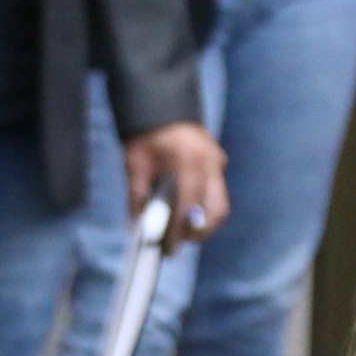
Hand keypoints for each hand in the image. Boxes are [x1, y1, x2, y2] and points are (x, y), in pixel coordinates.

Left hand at [122, 121, 228, 250]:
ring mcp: (218, 163)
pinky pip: (216, 196)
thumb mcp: (134, 162)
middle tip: (175, 246)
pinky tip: (182, 220)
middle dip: (198, 233)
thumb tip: (137, 225)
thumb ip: (137, 193)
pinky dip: (202, 212)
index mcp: (189, 158)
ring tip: (179, 236)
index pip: (190, 202)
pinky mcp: (218, 166)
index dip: (181, 228)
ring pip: (220, 205)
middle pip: (216, 209)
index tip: (168, 246)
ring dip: (202, 225)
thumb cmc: (146, 135)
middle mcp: (210, 162)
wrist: (163, 109)